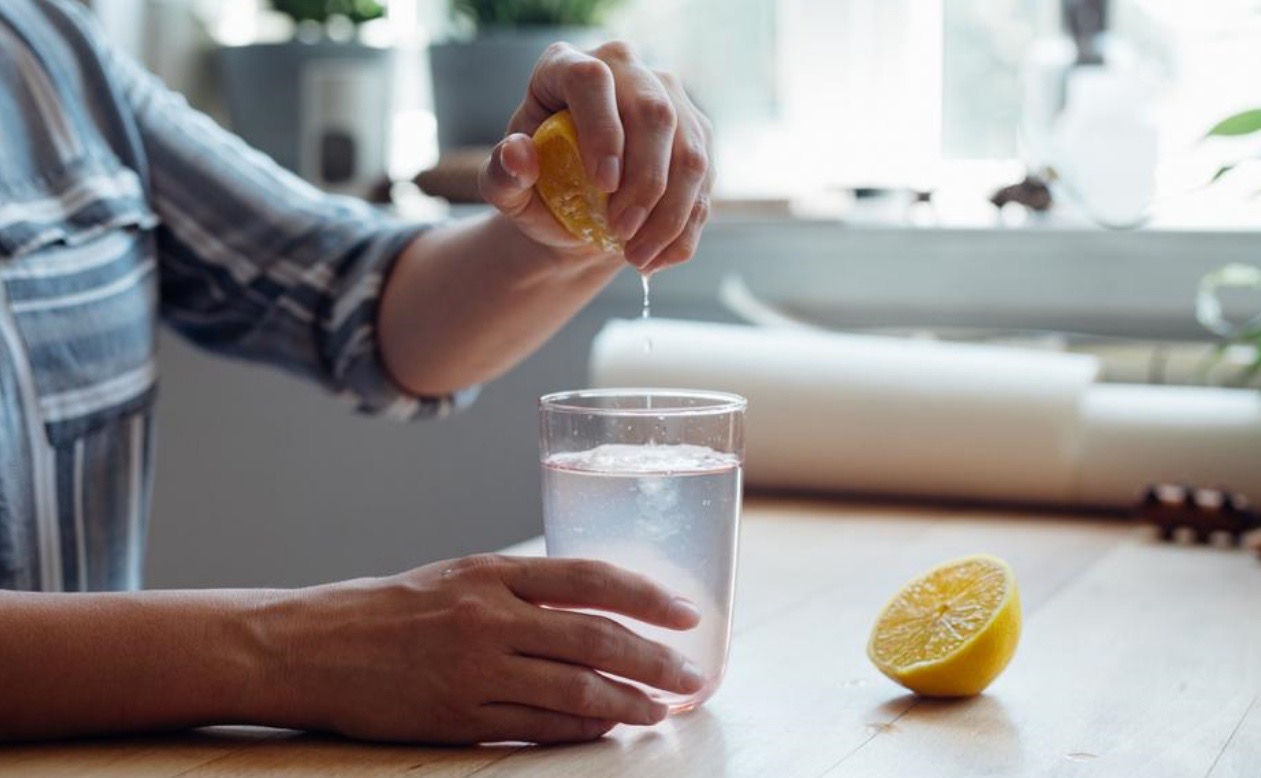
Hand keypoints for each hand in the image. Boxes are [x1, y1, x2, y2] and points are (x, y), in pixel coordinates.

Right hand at [252, 554, 703, 743]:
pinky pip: (538, 725)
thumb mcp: (460, 577)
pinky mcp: (461, 715)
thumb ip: (523, 591)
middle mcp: (490, 616)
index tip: (686, 613)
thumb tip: (592, 611)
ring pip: (574, 688)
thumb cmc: (394, 609)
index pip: (590, 578)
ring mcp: (476, 669)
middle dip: (653, 658)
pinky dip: (581, 728)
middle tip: (692, 674)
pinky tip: (609, 728)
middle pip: (594, 636)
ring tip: (661, 708)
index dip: (646, 596)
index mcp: (494, 572)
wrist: (317, 646)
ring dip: (628, 701)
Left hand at [479, 41, 714, 273]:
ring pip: (690, 154)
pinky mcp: (697, 137)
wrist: (578, 211)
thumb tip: (517, 153)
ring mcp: (669, 101)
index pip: (592, 80)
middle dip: (644, 183)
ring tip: (637, 256)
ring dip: (669, 215)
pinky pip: (705, 184)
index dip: (602, 130)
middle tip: (622, 231)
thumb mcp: (508, 189)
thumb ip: (502, 175)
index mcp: (568, 67)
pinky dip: (683, 230)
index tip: (602, 184)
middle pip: (654, 114)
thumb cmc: (539, 189)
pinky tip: (656, 258)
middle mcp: (627, 72)